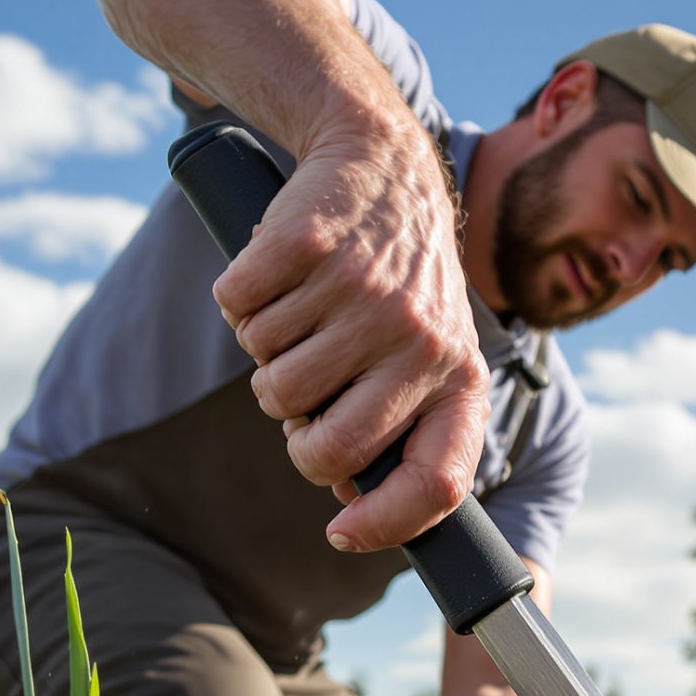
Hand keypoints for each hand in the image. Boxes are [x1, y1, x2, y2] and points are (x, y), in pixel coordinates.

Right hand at [215, 109, 488, 550]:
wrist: (383, 163)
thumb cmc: (401, 282)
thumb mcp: (431, 352)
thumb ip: (403, 426)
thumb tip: (352, 506)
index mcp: (458, 376)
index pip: (437, 482)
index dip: (386, 524)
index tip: (342, 533)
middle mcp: (418, 338)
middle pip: (324, 448)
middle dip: (297, 433)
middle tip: (304, 392)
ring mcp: (361, 292)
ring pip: (271, 380)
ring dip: (269, 356)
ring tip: (305, 313)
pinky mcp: (305, 246)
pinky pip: (237, 311)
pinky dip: (242, 299)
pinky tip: (281, 275)